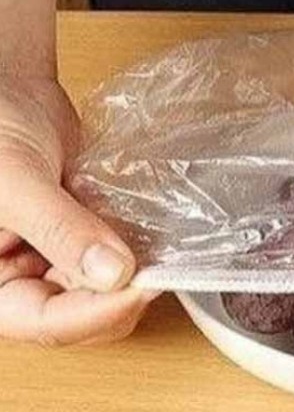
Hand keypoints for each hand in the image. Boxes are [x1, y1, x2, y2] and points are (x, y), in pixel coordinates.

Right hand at [0, 75, 156, 344]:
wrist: (9, 88)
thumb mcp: (12, 176)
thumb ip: (59, 227)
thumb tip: (114, 274)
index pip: (44, 323)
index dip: (96, 314)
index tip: (141, 289)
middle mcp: (13, 284)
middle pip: (79, 319)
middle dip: (120, 299)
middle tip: (160, 271)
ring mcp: (47, 270)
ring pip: (101, 299)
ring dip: (131, 281)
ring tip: (156, 254)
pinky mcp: (76, 253)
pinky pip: (111, 271)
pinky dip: (133, 260)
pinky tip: (152, 244)